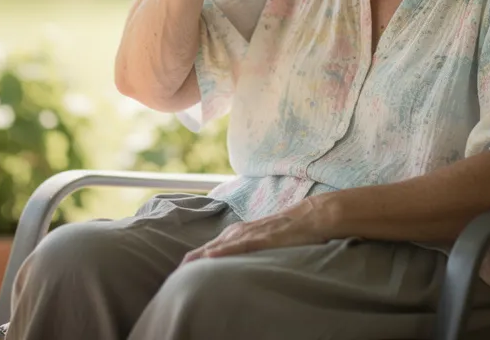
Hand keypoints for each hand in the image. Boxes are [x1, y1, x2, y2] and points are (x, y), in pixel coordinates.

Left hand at [181, 201, 331, 263]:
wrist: (314, 216)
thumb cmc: (292, 230)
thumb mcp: (267, 241)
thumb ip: (252, 248)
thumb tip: (242, 264)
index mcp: (241, 232)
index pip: (213, 246)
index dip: (198, 258)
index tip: (182, 270)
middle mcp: (242, 230)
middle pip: (211, 246)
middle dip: (193, 259)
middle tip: (176, 273)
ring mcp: (253, 233)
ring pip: (221, 245)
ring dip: (202, 256)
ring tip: (184, 267)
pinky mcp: (264, 237)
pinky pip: (241, 245)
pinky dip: (224, 250)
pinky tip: (211, 257)